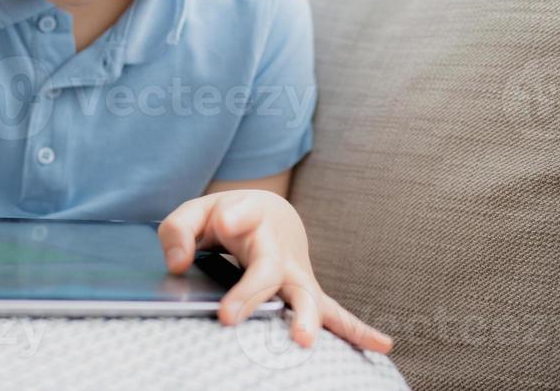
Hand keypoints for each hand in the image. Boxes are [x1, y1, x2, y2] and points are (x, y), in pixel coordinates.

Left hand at [159, 189, 392, 352]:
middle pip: (266, 269)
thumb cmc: (229, 217)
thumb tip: (176, 264)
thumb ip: (178, 231)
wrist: (270, 214)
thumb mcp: (197, 213)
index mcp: (251, 218)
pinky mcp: (305, 292)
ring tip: (304, 339)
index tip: (226, 220)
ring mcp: (295, 272)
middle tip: (228, 316)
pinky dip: (358, 330)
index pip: (243, 214)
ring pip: (304, 295)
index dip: (236, 216)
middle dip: (251, 292)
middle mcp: (277, 247)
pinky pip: (333, 313)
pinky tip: (382, 345)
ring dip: (306, 317)